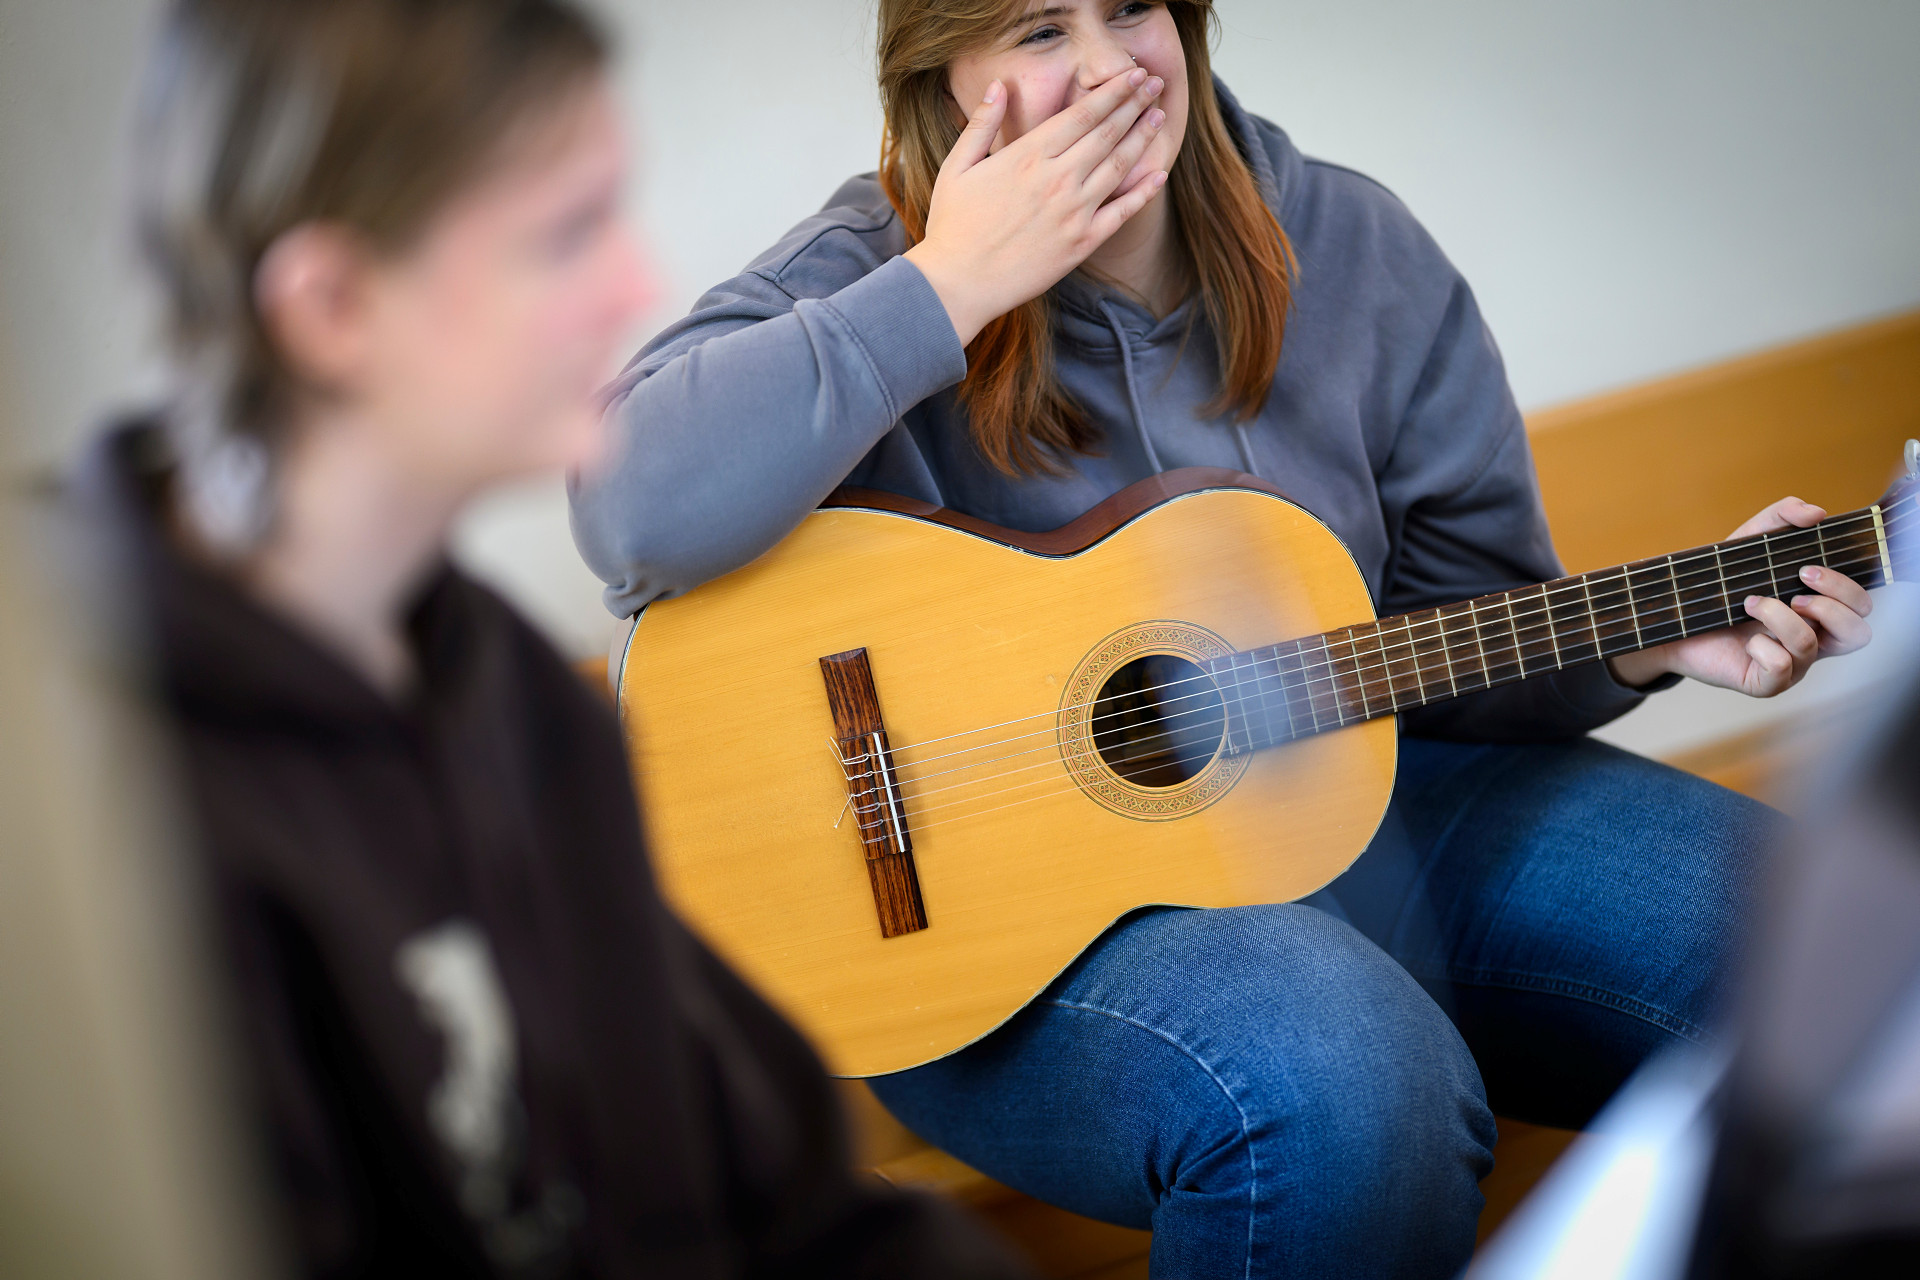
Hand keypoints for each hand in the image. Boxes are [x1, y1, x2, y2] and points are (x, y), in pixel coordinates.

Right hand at [903, 68, 1169, 346]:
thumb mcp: (957, 166)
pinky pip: (1122, 213)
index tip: (1133, 74)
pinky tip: (1159, 174)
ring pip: (1119, 166)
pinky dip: (1143, 192)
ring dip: (1143, 138)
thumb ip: (982, 123)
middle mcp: (1058, 178)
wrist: (959, 284)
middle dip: (1135, 104)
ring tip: (1159, 116)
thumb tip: (998, 85)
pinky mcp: (1082, 243)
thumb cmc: (952, 226)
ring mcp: (1074, 212)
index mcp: (1028, 155)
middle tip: (1155, 84)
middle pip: (1107, 132)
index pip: (1083, 113)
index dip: (1114, 90)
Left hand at [1607, 497, 1873, 694]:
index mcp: (1820, 610)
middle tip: (1795, 588)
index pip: (1862, 606)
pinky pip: (1781, 668)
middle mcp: (1814, 639)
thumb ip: (1782, 516)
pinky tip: (1745, 640)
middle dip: (1830, 604)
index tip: (1808, 568)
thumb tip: (1816, 513)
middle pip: (1858, 633)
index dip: (1847, 588)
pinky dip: (1763, 647)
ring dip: (1780, 617)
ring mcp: (1793, 665)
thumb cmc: (1721, 584)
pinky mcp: (1767, 683)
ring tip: (1751, 603)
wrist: (1672, 616)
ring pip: (1811, 646)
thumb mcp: (1751, 541)